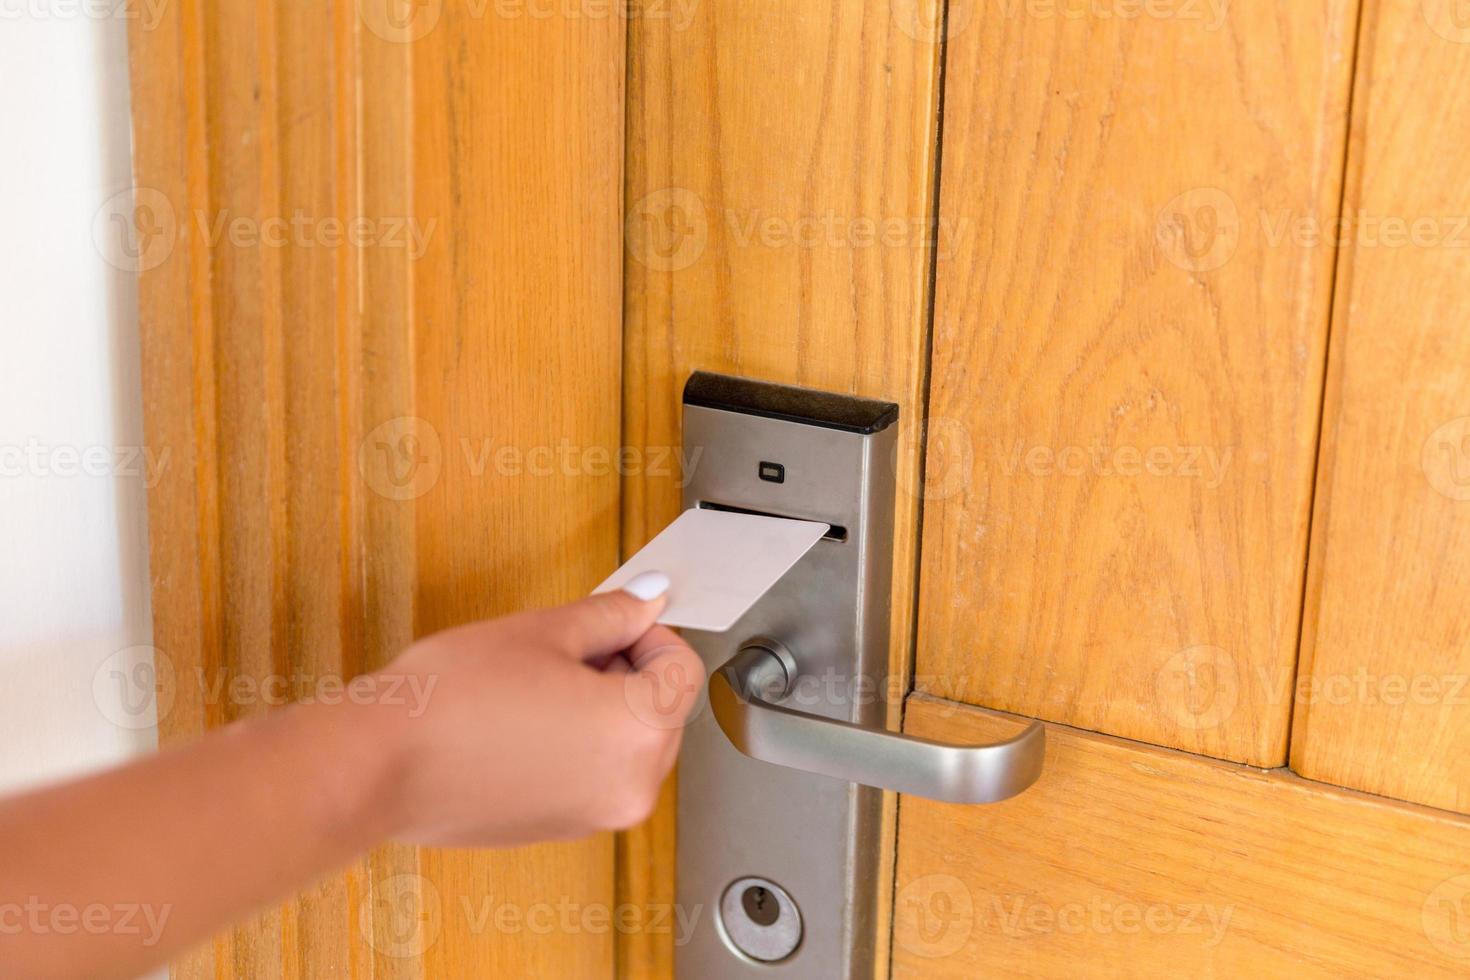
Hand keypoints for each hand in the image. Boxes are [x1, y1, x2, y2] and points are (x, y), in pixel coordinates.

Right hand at [368, 577, 705, 847]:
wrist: (378, 766)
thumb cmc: (453, 699)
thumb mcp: (545, 631)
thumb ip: (612, 614)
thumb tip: (651, 598)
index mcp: (639, 733)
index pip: (683, 669)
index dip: (648, 632)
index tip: (609, 621)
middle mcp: (631, 786)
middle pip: (663, 711)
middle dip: (627, 671)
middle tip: (566, 648)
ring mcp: (596, 816)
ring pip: (629, 744)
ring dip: (601, 706)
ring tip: (536, 684)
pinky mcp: (562, 829)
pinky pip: (594, 774)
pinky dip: (577, 743)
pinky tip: (523, 720)